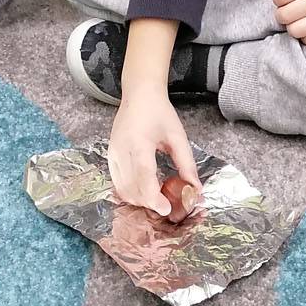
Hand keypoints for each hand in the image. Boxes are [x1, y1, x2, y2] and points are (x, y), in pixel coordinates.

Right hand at [107, 93, 202, 217]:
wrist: (139, 96)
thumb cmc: (159, 112)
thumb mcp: (178, 137)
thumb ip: (186, 164)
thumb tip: (195, 189)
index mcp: (139, 142)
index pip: (143, 177)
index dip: (154, 198)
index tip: (166, 209)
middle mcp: (121, 150)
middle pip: (131, 188)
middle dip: (149, 202)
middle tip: (167, 204)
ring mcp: (113, 154)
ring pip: (122, 189)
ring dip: (139, 199)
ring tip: (157, 197)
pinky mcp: (110, 156)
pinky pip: (117, 182)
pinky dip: (131, 192)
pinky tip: (145, 190)